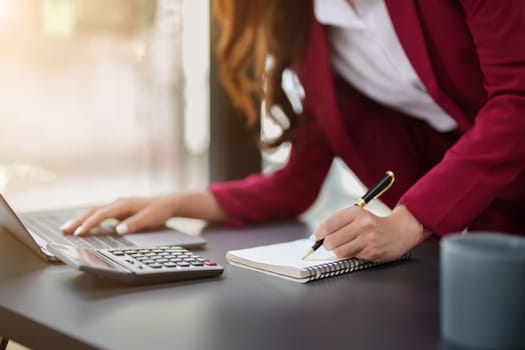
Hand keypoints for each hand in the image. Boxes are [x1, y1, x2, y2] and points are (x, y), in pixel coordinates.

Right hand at [61, 196, 177, 235]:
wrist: (167, 204)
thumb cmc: (159, 211)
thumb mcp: (150, 218)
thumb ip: (135, 224)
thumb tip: (119, 230)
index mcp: (123, 204)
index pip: (102, 214)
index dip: (90, 224)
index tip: (79, 233)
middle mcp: (117, 203)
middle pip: (93, 211)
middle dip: (78, 220)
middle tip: (64, 230)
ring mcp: (117, 206)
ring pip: (94, 211)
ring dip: (80, 219)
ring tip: (66, 228)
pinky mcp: (118, 210)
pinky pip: (99, 213)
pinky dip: (88, 219)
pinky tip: (82, 226)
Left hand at [312, 205, 425, 261]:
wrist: (401, 231)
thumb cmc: (374, 223)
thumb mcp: (358, 215)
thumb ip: (339, 222)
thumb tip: (319, 235)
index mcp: (357, 212)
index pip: (330, 223)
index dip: (319, 232)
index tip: (315, 237)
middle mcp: (362, 225)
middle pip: (332, 240)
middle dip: (326, 244)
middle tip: (329, 243)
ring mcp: (368, 240)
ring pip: (339, 251)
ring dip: (337, 251)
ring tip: (342, 247)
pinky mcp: (372, 253)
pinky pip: (351, 257)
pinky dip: (349, 255)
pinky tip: (356, 249)